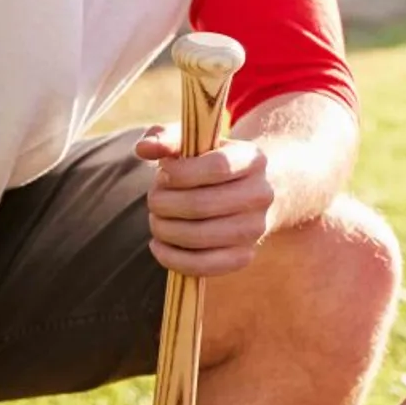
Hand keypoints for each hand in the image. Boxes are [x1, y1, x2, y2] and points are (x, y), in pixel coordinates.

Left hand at [135, 124, 273, 275]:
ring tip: (156, 220)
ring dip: (164, 230)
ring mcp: (256, 228)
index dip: (180, 173)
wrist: (249, 193)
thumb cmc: (210, 165)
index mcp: (253, 159)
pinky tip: (159, 245)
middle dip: (163, 203)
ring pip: (199, 237)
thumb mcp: (194, 143)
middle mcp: (262, 194)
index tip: (162, 173)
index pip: (217, 167)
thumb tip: (143, 149)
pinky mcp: (244, 255)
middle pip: (201, 205)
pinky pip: (204, 266)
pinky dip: (173, 259)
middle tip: (153, 199)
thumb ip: (166, 138)